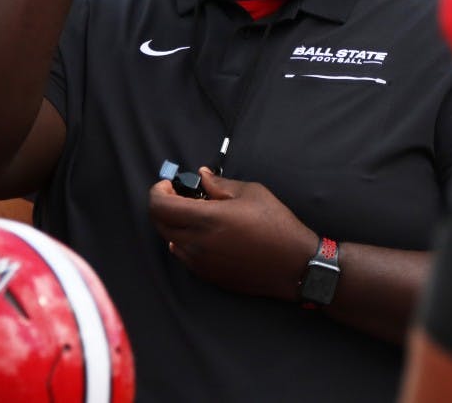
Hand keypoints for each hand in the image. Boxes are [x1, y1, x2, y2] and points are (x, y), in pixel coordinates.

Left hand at [148, 168, 317, 300]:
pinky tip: (205, 233)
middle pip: (160, 223)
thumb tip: (202, 176)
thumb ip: (219, 184)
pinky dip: (185, 240)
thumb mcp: (251, 193)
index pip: (160, 206)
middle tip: (180, 195)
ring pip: (170, 240)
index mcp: (206, 219)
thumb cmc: (276, 224)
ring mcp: (200, 262)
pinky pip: (184, 255)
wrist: (293, 264)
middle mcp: (196, 243)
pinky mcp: (207, 275)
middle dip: (164, 205)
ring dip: (176, 224)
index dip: (158, 192)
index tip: (168, 185)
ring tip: (197, 214)